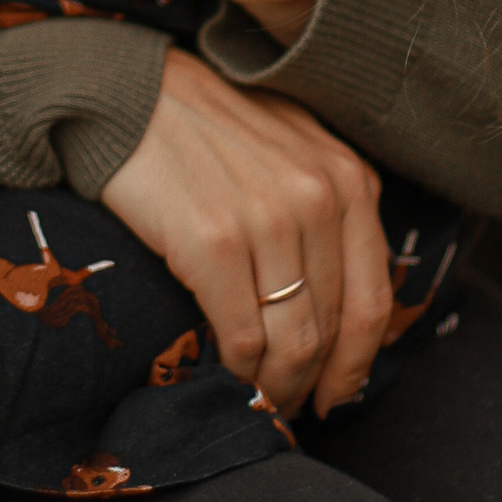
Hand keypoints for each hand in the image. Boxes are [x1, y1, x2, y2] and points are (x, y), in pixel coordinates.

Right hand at [100, 48, 393, 417]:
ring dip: (275, 386)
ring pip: (292, 341)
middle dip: (313, 383)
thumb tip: (336, 306)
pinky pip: (241, 334)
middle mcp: (320, 198)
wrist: (127, 93)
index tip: (335, 393)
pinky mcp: (214, 241)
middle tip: (288, 408)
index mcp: (350, 180)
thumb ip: (326, 212)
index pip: (374, 300)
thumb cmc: (205, 130)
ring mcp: (269, 219)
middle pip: (333, 329)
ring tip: (256, 399)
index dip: (357, 363)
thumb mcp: (291, 153)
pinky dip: (236, 368)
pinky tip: (223, 373)